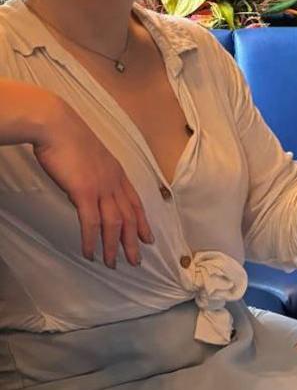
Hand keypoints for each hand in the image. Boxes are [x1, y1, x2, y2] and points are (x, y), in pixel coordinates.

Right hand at [33, 97, 153, 267]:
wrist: (57, 126)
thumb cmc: (68, 140)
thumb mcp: (90, 160)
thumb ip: (94, 177)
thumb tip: (86, 195)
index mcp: (118, 173)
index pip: (135, 203)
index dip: (143, 223)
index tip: (147, 238)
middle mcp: (114, 182)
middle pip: (129, 217)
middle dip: (133, 241)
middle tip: (136, 260)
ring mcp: (101, 187)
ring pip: (114, 224)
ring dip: (113, 246)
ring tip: (111, 263)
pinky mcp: (84, 191)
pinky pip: (91, 222)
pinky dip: (92, 239)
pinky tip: (90, 252)